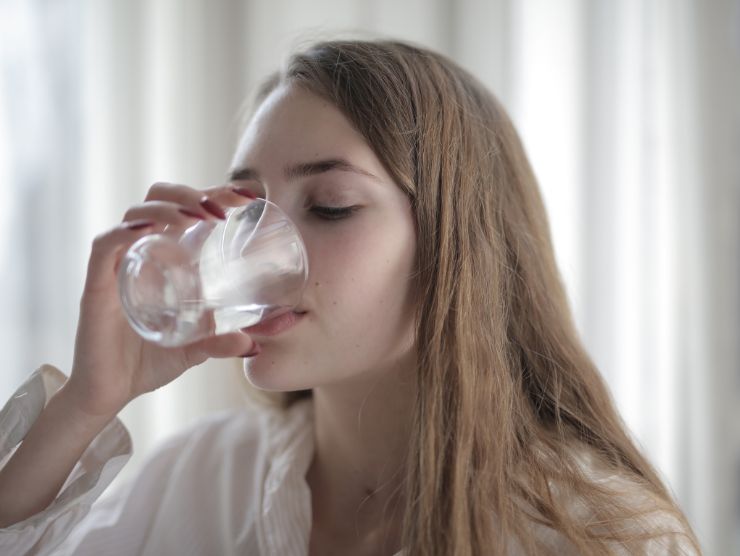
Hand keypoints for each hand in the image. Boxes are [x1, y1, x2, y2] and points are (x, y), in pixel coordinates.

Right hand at [62, 182, 257, 417]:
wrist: (109, 393)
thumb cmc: (149, 361)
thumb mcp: (197, 348)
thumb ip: (224, 342)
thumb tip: (256, 345)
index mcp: (166, 256)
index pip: (187, 208)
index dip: (215, 193)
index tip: (248, 196)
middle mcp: (142, 252)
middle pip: (160, 198)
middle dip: (191, 193)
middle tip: (223, 209)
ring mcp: (118, 265)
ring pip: (136, 213)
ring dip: (169, 206)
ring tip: (198, 217)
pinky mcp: (97, 284)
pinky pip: (105, 245)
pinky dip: (125, 231)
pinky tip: (150, 229)